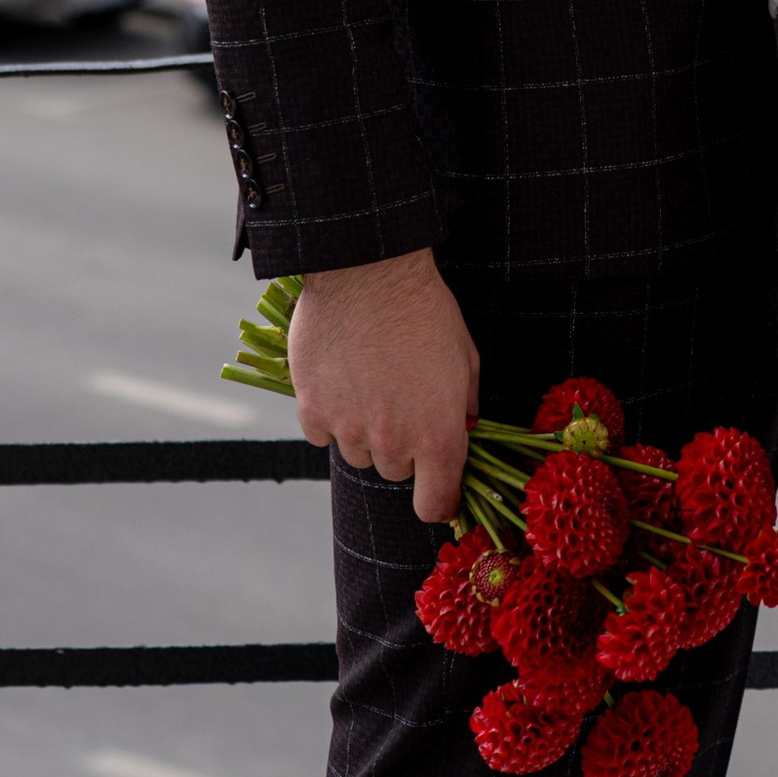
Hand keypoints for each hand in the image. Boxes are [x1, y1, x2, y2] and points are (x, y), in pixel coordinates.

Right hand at [287, 248, 479, 521]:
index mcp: (437, 436)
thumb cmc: (424, 309)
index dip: (438, 501)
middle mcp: (392, 443)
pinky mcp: (312, 411)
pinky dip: (332, 414)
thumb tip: (460, 429)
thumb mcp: (464, 356)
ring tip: (371, 379)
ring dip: (365, 430)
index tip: (436, 489)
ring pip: (359, 453)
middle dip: (402, 444)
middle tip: (403, 398)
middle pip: (396, 472)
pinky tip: (342, 376)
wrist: (368, 271)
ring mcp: (348, 430)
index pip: (435, 505)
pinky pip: (323, 433)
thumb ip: (463, 405)